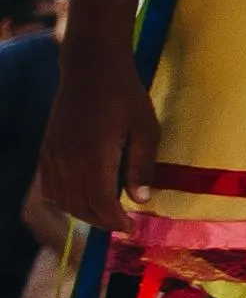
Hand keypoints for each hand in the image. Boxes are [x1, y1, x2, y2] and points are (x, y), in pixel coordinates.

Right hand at [38, 43, 156, 231]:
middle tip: (121, 224)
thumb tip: (140, 200)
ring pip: (63, 201)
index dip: (115, 221)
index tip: (130, 228)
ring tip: (105, 214)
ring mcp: (53, 156)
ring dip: (83, 213)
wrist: (90, 69)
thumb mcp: (146, 128)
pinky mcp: (47, 151)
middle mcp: (68, 160)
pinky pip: (50, 187)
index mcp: (95, 156)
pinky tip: (82, 198)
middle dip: (102, 221)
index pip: (100, 203)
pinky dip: (64, 200)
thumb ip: (142, 165)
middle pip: (80, 207)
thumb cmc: (126, 96)